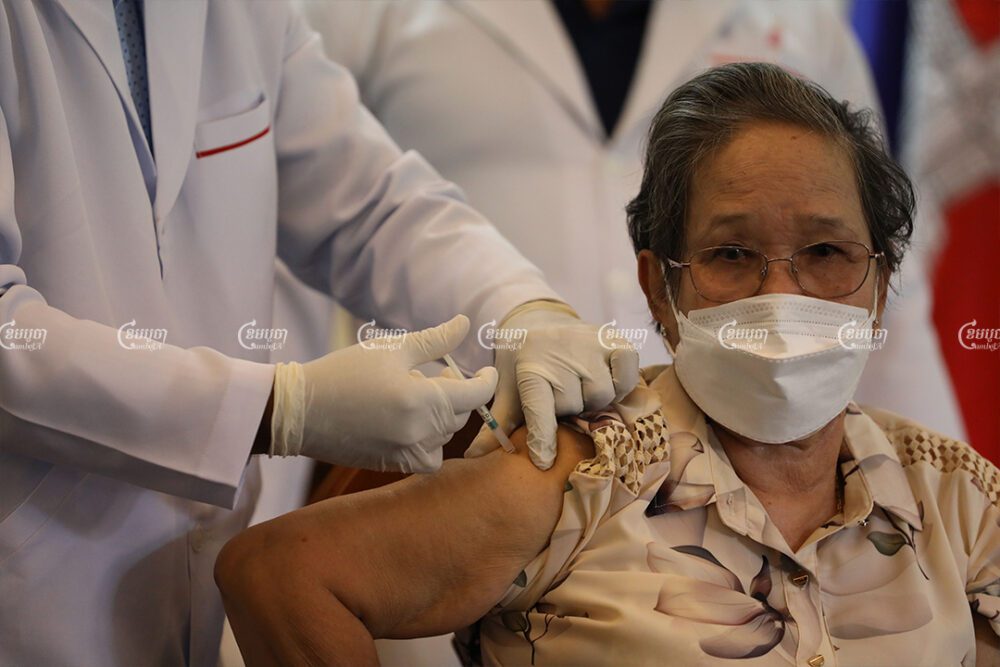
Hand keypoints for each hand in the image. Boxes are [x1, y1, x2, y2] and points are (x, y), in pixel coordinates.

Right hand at [270, 315, 497, 472]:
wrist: (300, 411)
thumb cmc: (345, 373)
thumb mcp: (391, 349)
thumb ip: (434, 340)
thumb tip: (464, 324)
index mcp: (423, 400)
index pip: (476, 394)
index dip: (486, 380)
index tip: (487, 371)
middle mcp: (420, 432)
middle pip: (460, 415)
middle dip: (455, 394)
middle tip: (432, 374)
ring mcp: (406, 453)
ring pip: (445, 436)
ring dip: (440, 417)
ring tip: (412, 396)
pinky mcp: (393, 465)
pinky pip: (428, 457)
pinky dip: (427, 441)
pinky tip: (407, 422)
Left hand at [464, 302, 638, 469]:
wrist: (537, 324)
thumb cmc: (522, 367)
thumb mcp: (507, 394)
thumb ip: (496, 427)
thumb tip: (474, 460)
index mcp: (531, 369)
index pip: (539, 409)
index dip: (542, 437)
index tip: (543, 462)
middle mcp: (560, 355)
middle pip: (578, 408)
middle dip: (572, 410)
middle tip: (563, 396)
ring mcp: (590, 345)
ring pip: (604, 396)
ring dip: (595, 399)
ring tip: (581, 386)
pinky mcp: (615, 340)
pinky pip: (627, 376)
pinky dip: (621, 381)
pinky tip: (605, 376)